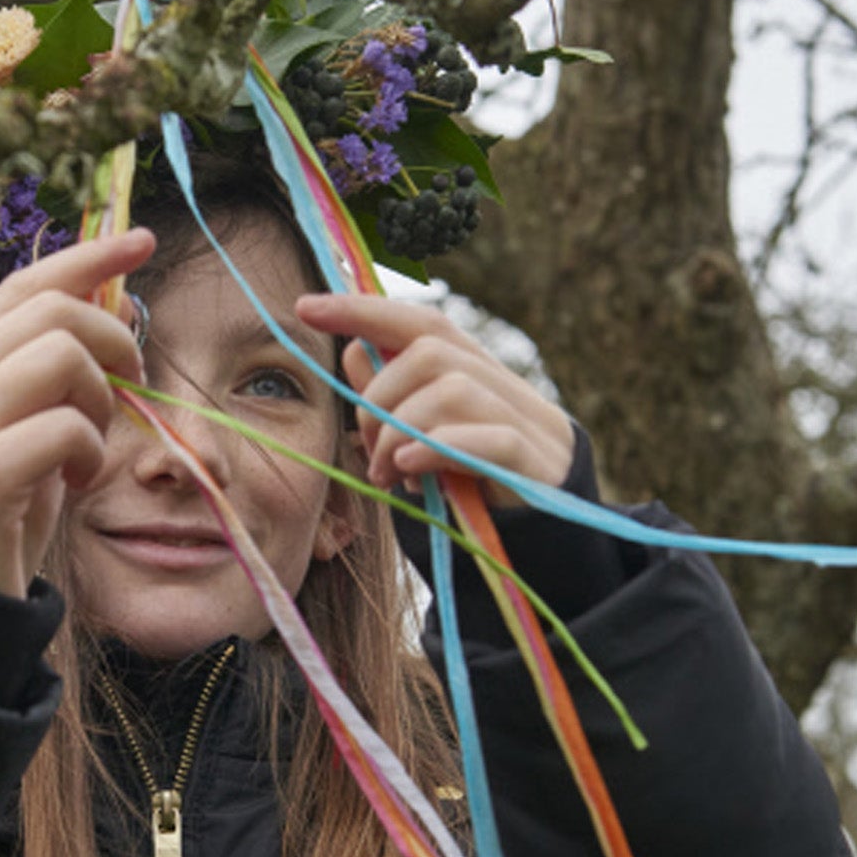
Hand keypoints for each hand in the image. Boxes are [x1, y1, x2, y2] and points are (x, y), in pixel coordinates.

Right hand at [0, 229, 152, 595]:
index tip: (142, 241)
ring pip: (60, 355)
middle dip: (114, 340)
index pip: (24, 285)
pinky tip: (77, 482)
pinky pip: (65, 426)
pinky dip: (90, 452)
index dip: (88, 256)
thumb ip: (52, 372)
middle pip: (52, 311)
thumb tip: (110, 307)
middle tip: (130, 389)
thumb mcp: (24, 428)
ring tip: (92, 444)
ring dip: (101, 398)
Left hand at [293, 293, 574, 506]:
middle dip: (379, 394)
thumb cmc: (479, 499)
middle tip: (365, 447)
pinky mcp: (538, 465)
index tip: (305, 306)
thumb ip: (394, 402)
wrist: (550, 550)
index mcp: (481, 377)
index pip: (422, 322)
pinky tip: (408, 470)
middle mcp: (508, 388)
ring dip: (398, 430)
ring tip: (385, 474)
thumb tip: (353, 351)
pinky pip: (482, 437)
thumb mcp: (423, 448)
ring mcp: (530, 423)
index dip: (363, 310)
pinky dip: (432, 448)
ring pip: (450, 389)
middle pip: (431, 350)